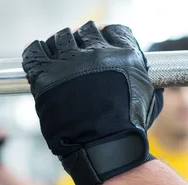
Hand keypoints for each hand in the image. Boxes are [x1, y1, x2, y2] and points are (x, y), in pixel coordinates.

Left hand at [22, 21, 163, 184]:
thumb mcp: (150, 100)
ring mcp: (71, 63)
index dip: (107, 38)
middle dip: (85, 43)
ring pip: (61, 38)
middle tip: (82, 59)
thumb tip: (152, 75)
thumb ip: (148, 80)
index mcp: (125, 56)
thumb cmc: (129, 131)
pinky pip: (35, 51)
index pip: (114, 31)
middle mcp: (98, 54)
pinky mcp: (46, 75)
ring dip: (62, 47)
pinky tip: (44, 63)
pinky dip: (38, 53)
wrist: (106, 149)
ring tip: (63, 62)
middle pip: (86, 31)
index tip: (103, 46)